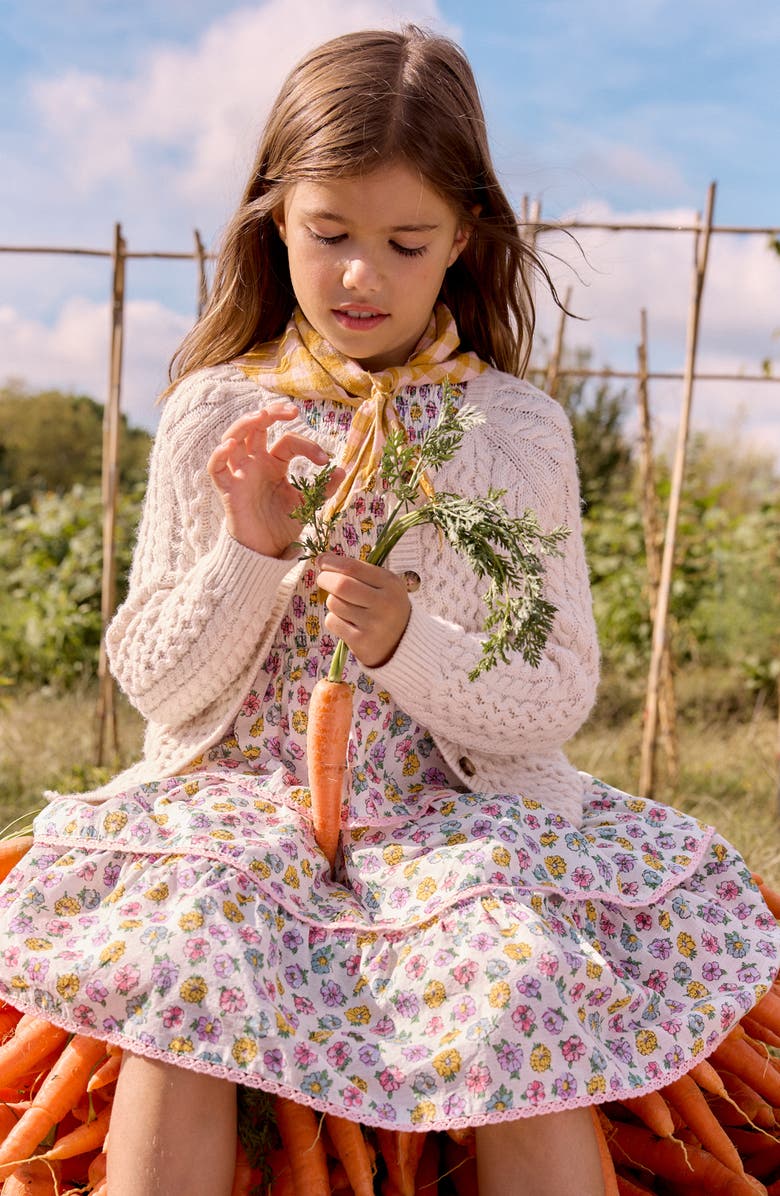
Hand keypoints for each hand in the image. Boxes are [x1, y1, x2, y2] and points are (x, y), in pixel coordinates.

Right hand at [207, 400, 342, 557]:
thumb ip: (323, 488)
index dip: (307, 446)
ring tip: (261, 415)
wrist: (268, 550)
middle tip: (291, 411)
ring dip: (245, 423)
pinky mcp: (228, 490)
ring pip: (233, 438)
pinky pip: (216, 468)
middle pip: (255, 427)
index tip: (325, 460)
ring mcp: (240, 473)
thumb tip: (342, 470)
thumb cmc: (283, 524)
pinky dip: (219, 455)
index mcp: (274, 463)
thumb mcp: (307, 503)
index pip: (287, 441)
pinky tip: (230, 445)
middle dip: (271, 413)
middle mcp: (256, 463)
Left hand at [316, 553, 410, 667]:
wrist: (402, 642)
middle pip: (341, 585)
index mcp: (391, 584)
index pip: (353, 568)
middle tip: (324, 579)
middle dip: (325, 579)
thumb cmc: (386, 607)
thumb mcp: (384, 585)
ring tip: (346, 607)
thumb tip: (323, 560)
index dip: (332, 562)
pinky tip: (348, 623)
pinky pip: (332, 622)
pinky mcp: (361, 641)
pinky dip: (334, 620)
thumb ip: (358, 571)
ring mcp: (373, 624)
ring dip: (333, 602)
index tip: (322, 561)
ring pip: (334, 603)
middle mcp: (384, 604)